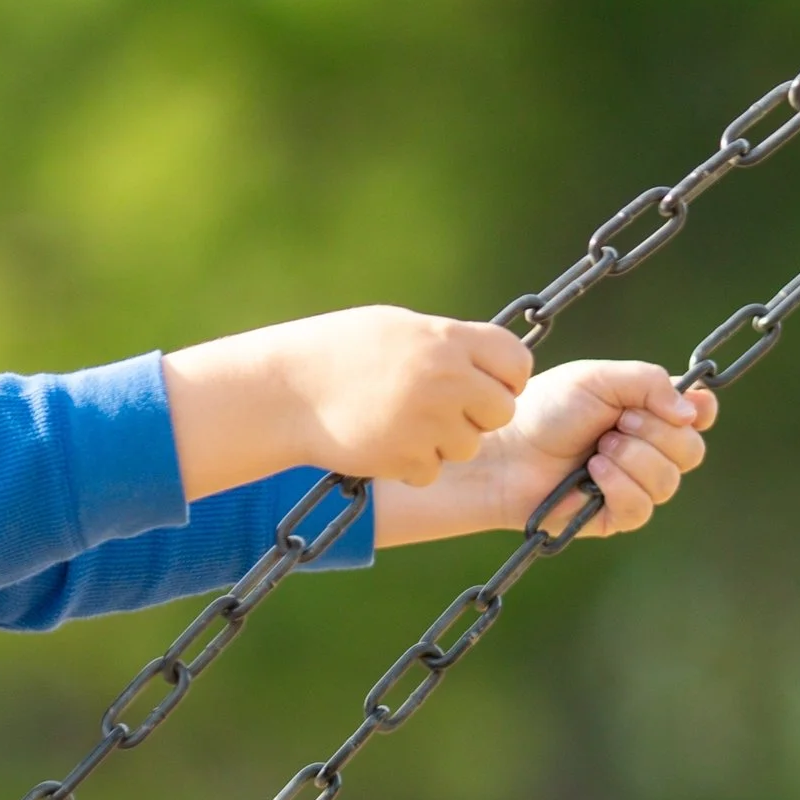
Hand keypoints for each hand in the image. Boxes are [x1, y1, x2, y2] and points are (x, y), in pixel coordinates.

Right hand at [167, 306, 534, 500]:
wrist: (282, 392)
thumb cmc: (335, 352)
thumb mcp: (396, 329)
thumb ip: (447, 344)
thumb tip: (491, 363)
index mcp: (446, 339)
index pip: (516, 362)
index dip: (506, 377)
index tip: (486, 382)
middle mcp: (446, 379)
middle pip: (502, 411)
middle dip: (479, 415)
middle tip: (444, 409)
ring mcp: (428, 421)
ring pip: (469, 446)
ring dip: (443, 441)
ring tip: (400, 422)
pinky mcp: (407, 458)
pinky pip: (433, 470)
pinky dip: (411, 463)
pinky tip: (381, 441)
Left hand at [371, 358, 715, 549]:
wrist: (506, 451)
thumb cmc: (545, 409)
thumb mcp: (597, 379)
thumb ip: (649, 382)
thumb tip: (692, 412)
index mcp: (648, 411)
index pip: (698, 415)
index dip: (700, 412)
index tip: (685, 408)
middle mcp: (647, 448)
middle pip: (691, 450)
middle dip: (656, 434)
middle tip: (616, 424)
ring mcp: (633, 484)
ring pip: (669, 480)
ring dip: (634, 459)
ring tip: (598, 449)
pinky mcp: (614, 516)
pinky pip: (642, 508)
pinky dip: (620, 486)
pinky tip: (593, 474)